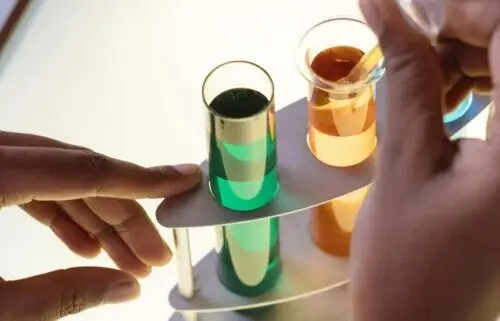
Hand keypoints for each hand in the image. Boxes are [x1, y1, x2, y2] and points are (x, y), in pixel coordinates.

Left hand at [0, 131, 200, 319]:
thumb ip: (59, 294)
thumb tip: (124, 287)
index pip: (85, 170)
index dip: (141, 178)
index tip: (184, 179)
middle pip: (77, 174)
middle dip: (124, 216)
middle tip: (155, 252)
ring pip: (58, 178)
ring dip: (98, 218)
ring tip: (128, 259)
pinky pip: (33, 185)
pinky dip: (63, 213)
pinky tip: (88, 246)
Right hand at [350, 1, 499, 320]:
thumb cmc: (407, 264)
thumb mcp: (403, 168)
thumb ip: (406, 81)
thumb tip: (384, 8)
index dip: (462, 11)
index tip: (408, 17)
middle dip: (464, 34)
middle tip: (409, 49)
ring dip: (472, 60)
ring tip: (423, 87)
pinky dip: (483, 87)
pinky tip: (446, 104)